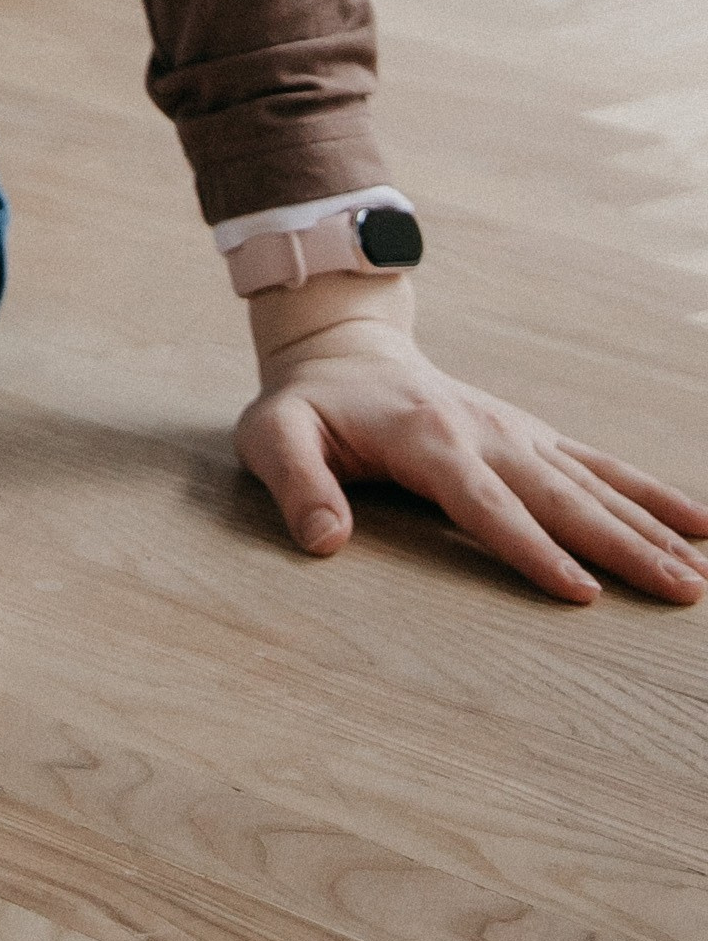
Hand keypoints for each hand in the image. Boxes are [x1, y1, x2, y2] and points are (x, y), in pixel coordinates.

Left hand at [238, 292, 707, 604]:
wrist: (342, 347)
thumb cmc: (306, 405)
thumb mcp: (274, 435)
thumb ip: (296, 485)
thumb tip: (324, 542)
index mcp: (425, 437)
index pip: (484, 502)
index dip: (529, 546)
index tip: (580, 590)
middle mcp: (483, 430)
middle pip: (559, 495)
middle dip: (620, 546)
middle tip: (679, 592)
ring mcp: (514, 431)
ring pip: (591, 483)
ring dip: (648, 527)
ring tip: (698, 572)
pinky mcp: (531, 435)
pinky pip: (598, 465)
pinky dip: (649, 493)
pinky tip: (697, 523)